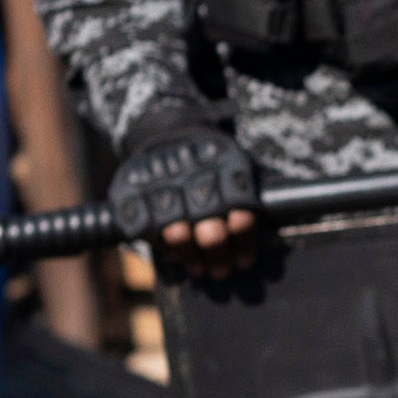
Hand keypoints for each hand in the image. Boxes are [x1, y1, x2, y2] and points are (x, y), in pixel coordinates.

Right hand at [111, 112, 260, 279]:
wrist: (167, 127)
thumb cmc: (210, 158)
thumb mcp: (236, 161)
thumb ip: (247, 191)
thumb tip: (265, 228)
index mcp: (227, 170)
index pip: (241, 217)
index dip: (243, 244)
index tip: (243, 260)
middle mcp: (194, 178)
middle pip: (211, 234)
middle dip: (217, 257)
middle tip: (221, 270)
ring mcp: (161, 186)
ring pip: (178, 237)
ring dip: (190, 258)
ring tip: (199, 268)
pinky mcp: (133, 194)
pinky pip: (146, 231)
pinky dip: (161, 246)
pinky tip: (172, 253)